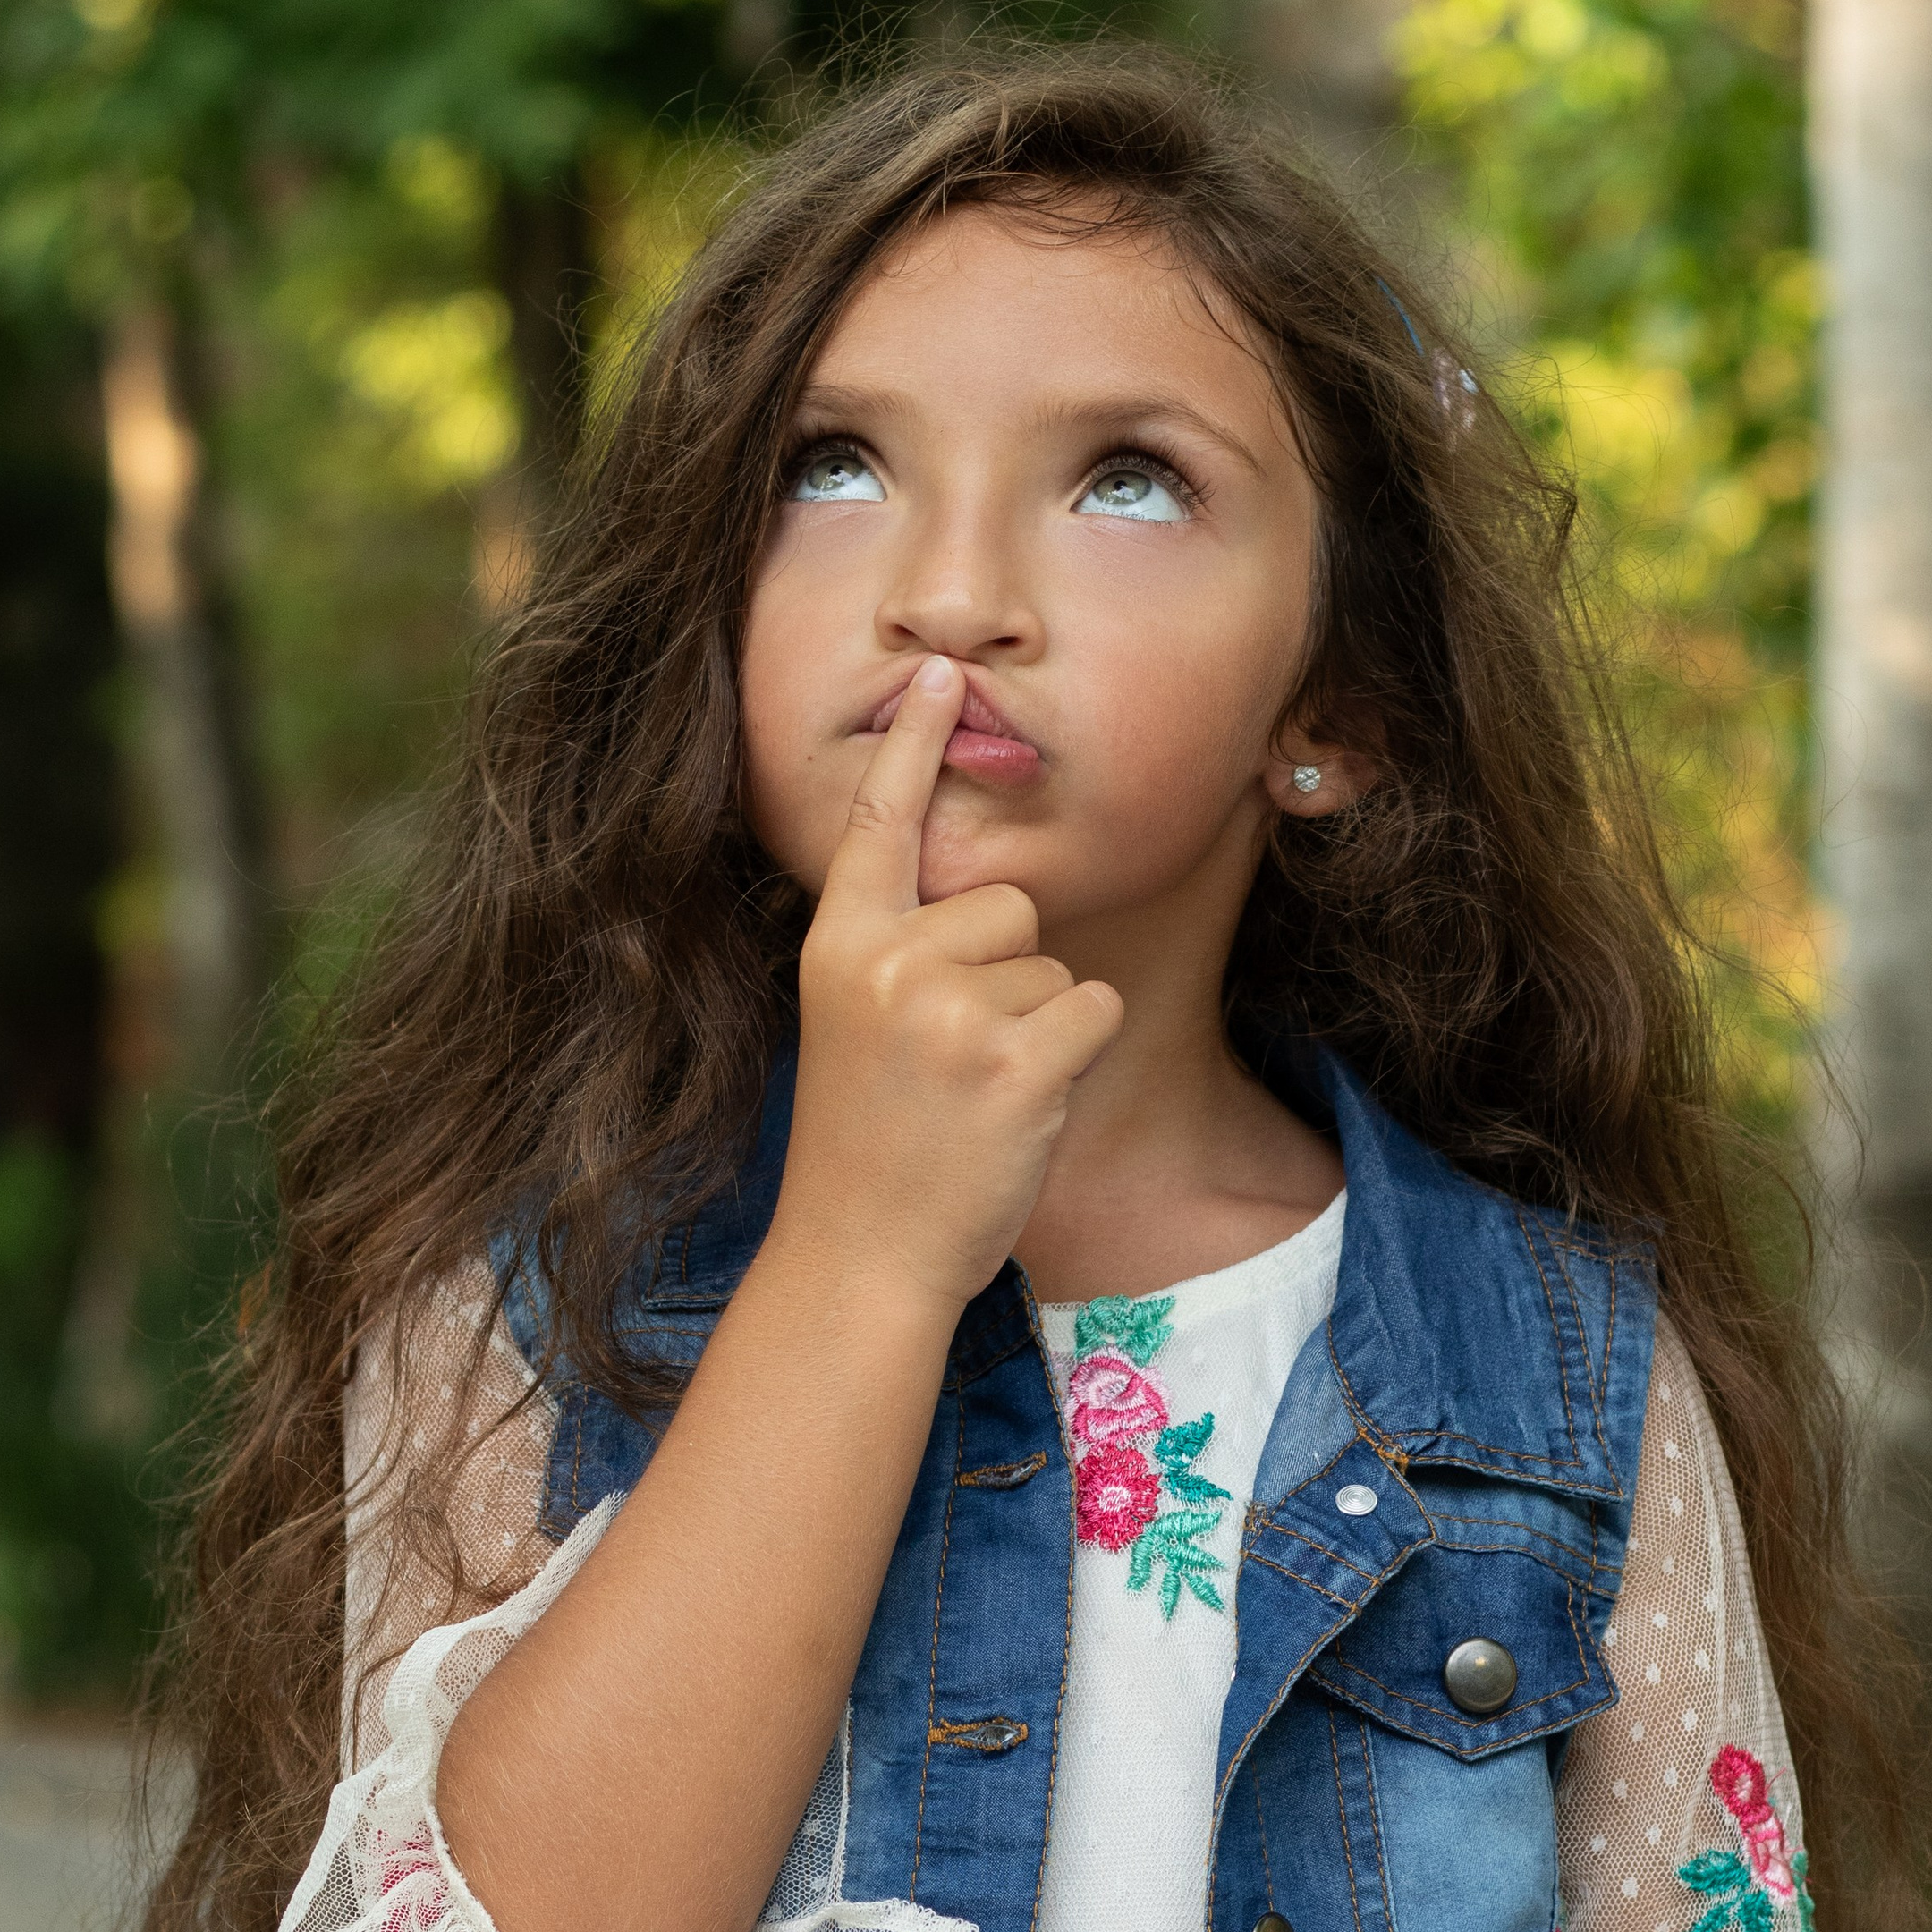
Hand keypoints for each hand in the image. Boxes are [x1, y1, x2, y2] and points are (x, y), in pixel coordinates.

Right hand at [776, 654, 1123, 1306]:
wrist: (860, 1257)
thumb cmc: (871, 1146)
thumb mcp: (855, 1026)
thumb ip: (899, 953)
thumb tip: (989, 899)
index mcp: (841, 946)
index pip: (881, 823)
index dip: (911, 745)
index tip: (938, 673)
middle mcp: (891, 962)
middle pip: (1007, 904)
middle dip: (1006, 972)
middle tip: (952, 1061)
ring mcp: (952, 1010)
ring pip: (1053, 965)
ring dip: (1038, 1028)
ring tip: (974, 1094)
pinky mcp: (1016, 1059)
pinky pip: (1091, 1008)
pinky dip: (1076, 1056)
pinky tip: (1020, 1107)